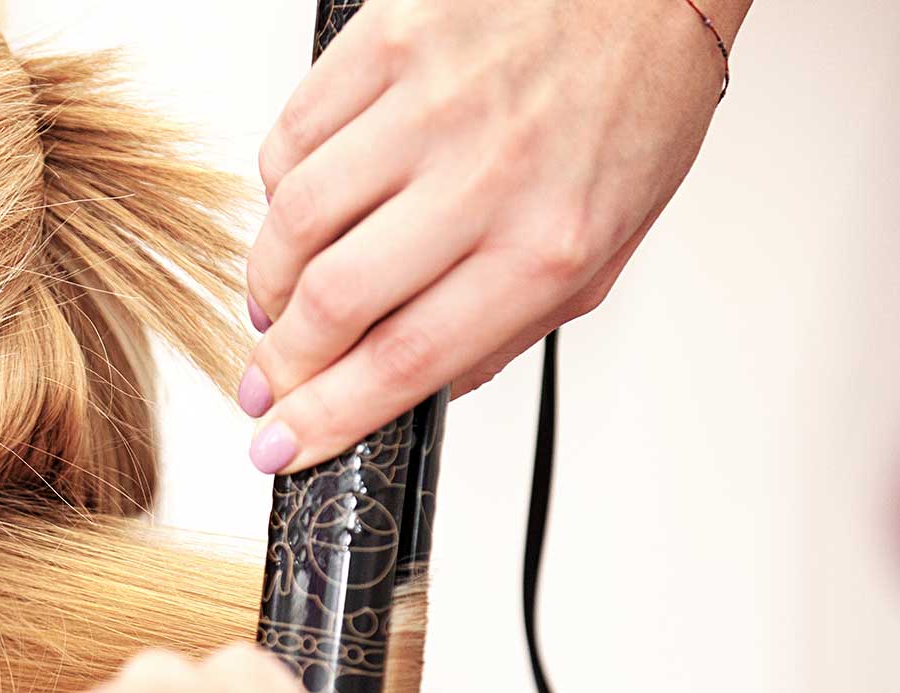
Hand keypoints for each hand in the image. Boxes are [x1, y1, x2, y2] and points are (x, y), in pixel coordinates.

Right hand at [238, 0, 740, 471]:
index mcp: (548, 244)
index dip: (324, 417)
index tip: (280, 445)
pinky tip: (302, 206)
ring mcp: (430, 103)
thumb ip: (509, 327)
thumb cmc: (635, 100)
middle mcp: (487, 174)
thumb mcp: (605, 244)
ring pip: (294, 223)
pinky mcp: (389, 41)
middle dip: (281, 365)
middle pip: (334, 304)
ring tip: (279, 299)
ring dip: (267, 282)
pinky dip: (277, 191)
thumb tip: (407, 388)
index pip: (404, 361)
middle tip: (265, 382)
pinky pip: (291, 137)